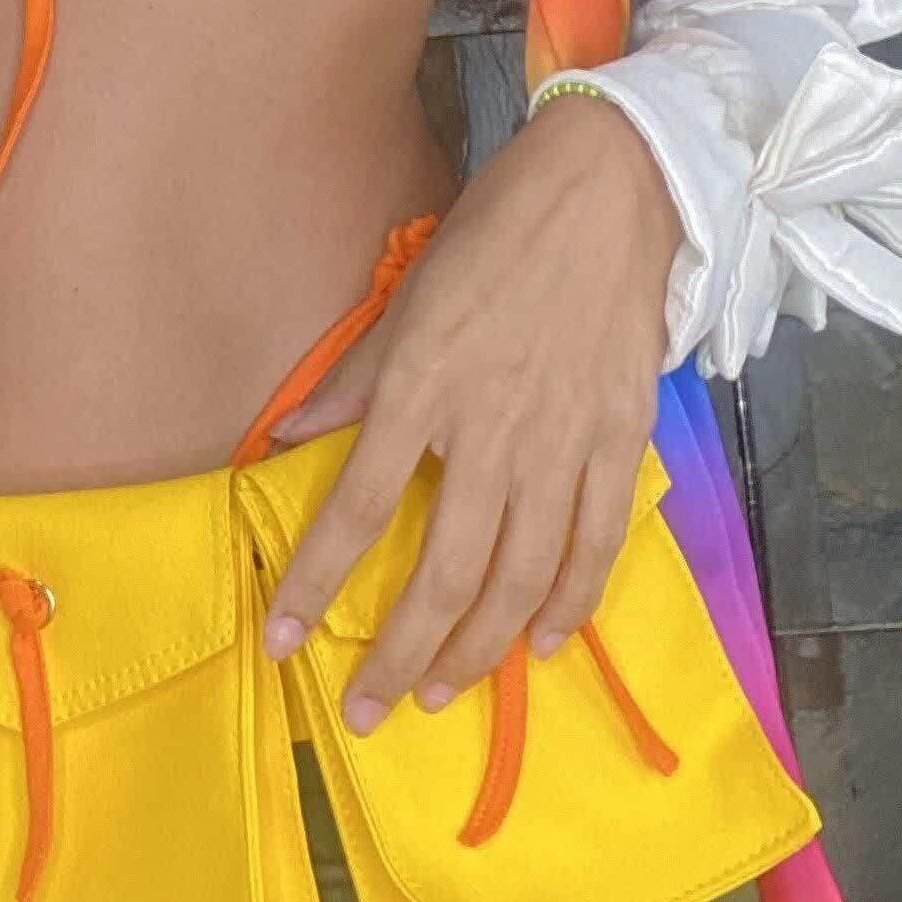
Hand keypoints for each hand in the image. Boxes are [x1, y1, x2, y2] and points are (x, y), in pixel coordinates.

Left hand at [259, 96, 682, 731]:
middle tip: (366, 710)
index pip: (359, 508)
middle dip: (399, 653)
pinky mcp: (618, 441)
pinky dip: (568, 603)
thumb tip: (288, 438)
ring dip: (477, 648)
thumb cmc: (496, 234)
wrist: (609, 192)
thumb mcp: (408, 296)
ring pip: (519, 577)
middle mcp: (492, 430)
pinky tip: (542, 643)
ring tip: (440, 692)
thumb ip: (354, 378)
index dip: (317, 582)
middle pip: (443, 570)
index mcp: (424, 386)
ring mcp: (563, 442)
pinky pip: (594, 544)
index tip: (282, 639)